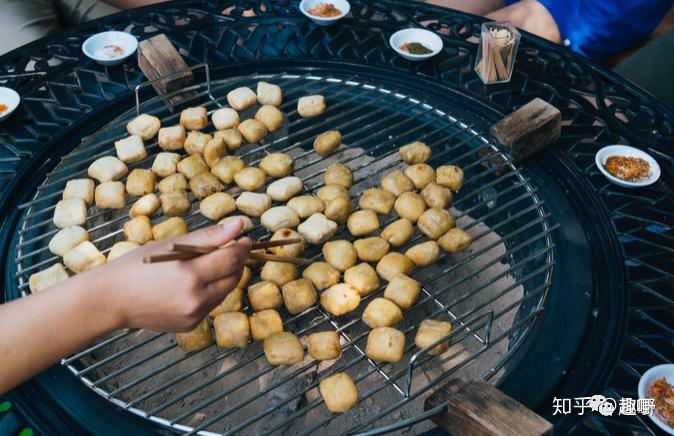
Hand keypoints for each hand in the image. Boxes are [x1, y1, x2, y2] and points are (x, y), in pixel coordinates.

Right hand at [83, 219, 250, 331]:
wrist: (111, 300)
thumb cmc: (138, 266)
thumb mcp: (171, 245)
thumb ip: (209, 237)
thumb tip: (239, 226)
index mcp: (190, 275)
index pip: (231, 259)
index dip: (242, 247)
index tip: (245, 238)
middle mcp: (195, 299)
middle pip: (233, 277)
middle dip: (235, 262)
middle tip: (229, 249)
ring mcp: (194, 315)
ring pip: (225, 292)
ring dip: (224, 277)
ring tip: (208, 264)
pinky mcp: (191, 325)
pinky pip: (211, 304)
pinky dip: (210, 291)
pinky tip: (194, 283)